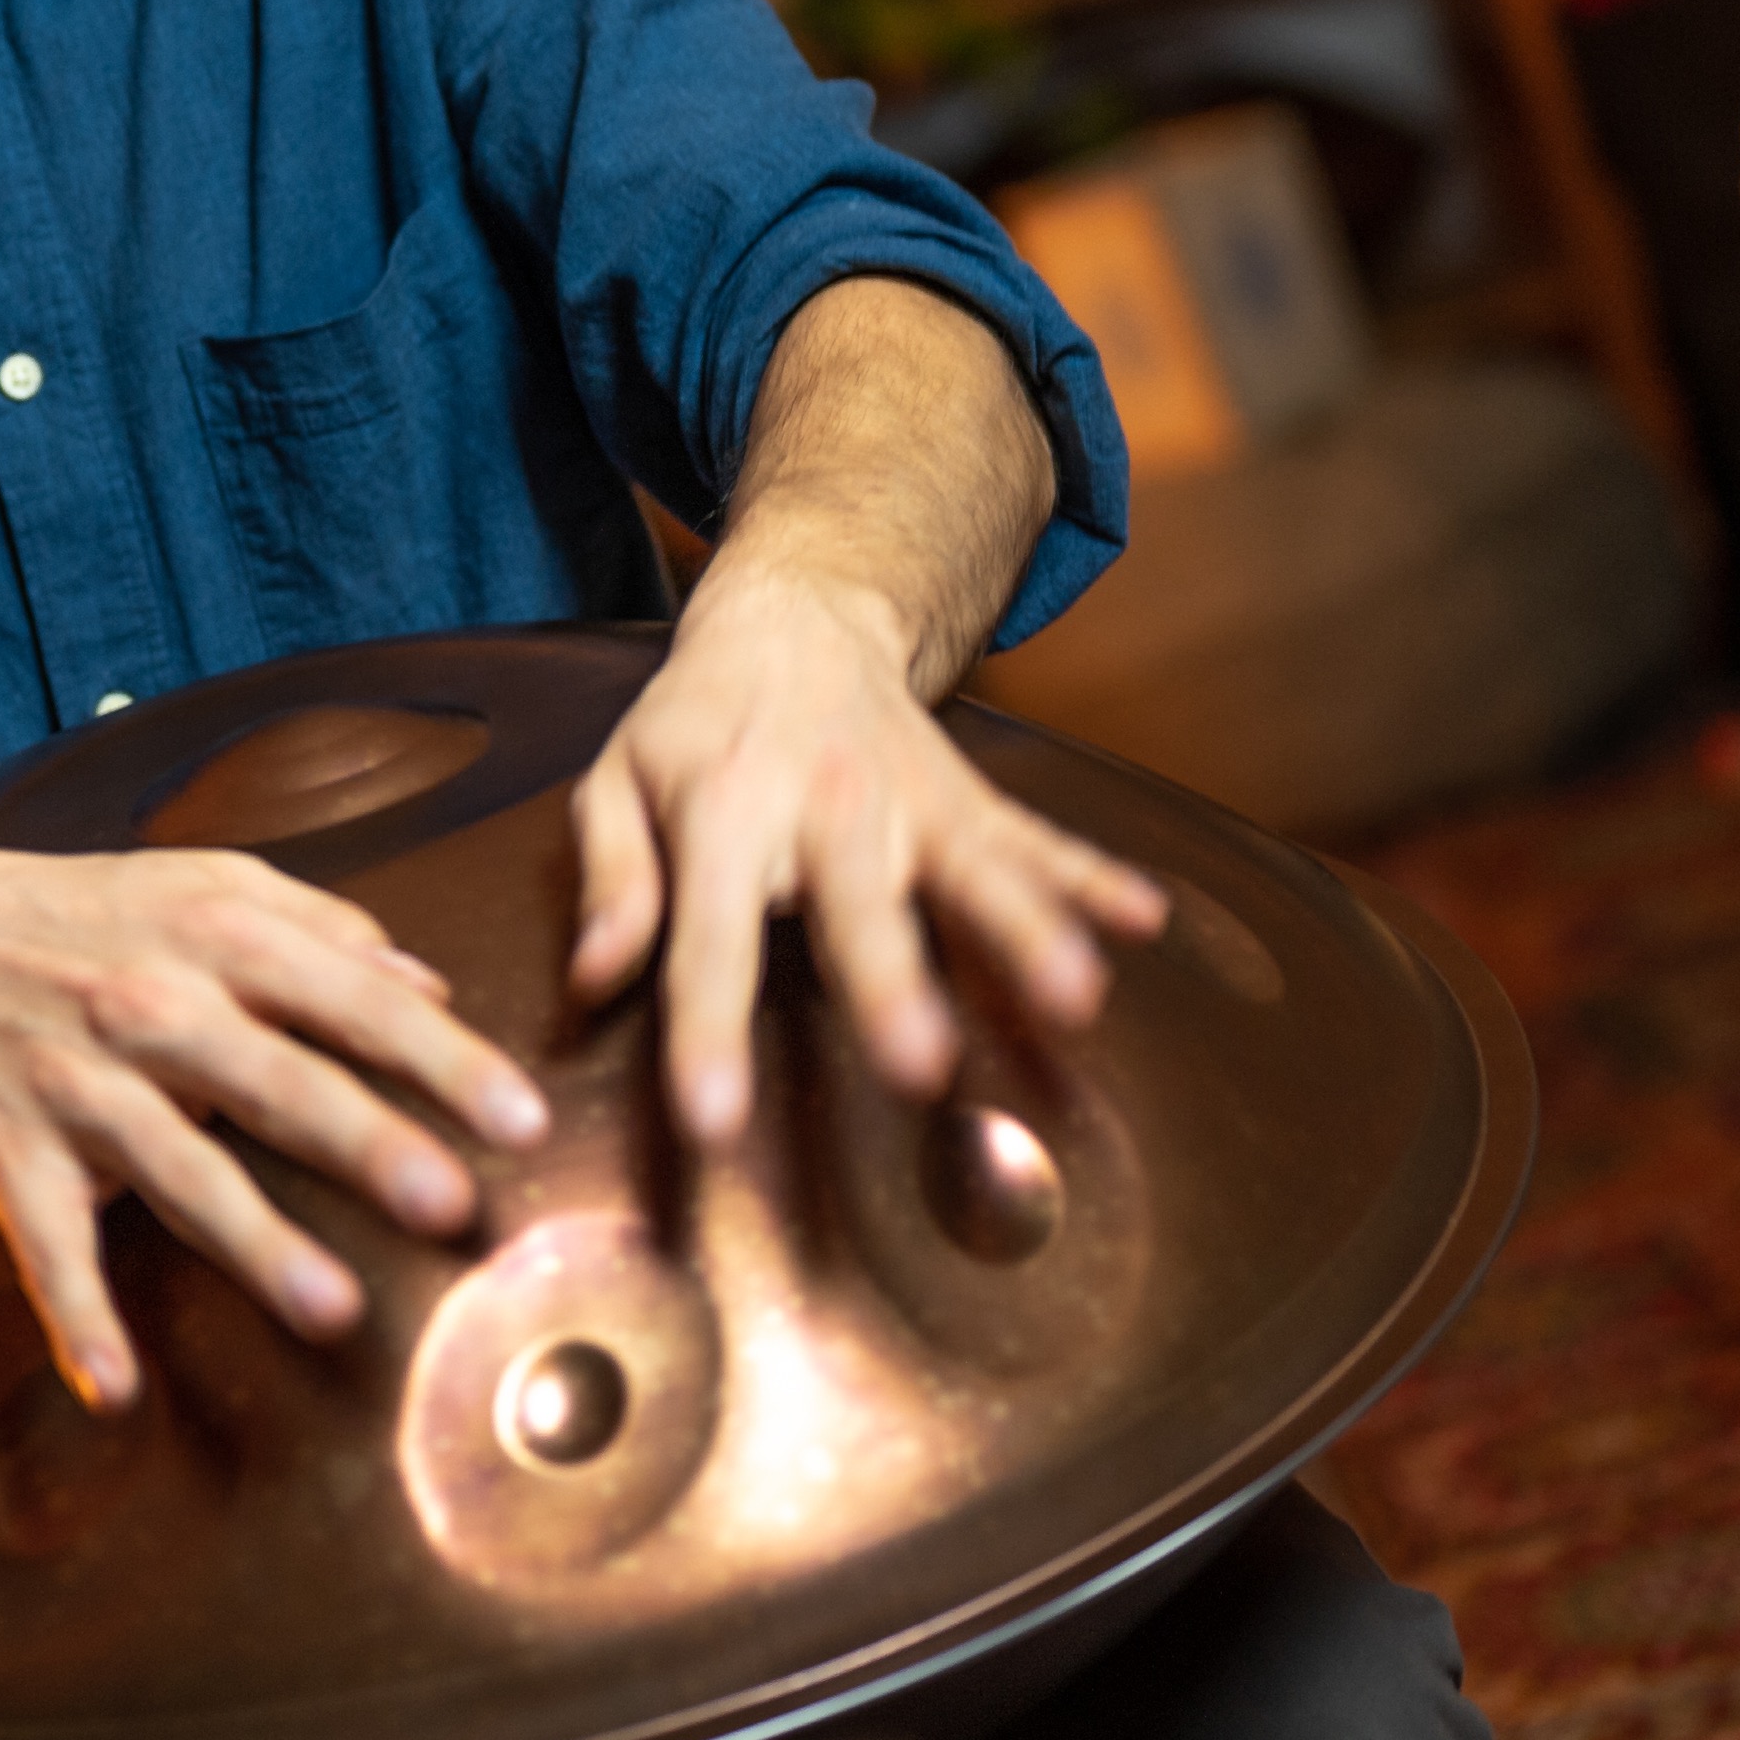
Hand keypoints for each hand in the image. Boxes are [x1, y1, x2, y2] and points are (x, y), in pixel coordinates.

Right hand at [0, 830, 549, 1411]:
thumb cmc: (83, 915)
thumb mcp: (205, 886)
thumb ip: (323, 928)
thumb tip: (433, 984)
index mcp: (216, 942)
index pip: (351, 1000)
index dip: (440, 1059)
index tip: (520, 1116)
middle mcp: (153, 1012)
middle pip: (280, 1083)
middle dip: (369, 1143)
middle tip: (453, 1203)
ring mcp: (78, 1086)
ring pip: (180, 1171)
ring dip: (254, 1243)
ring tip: (333, 1309)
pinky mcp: (10, 1155)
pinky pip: (46, 1245)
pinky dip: (74, 1315)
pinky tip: (113, 1385)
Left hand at [568, 565, 1165, 1143]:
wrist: (793, 615)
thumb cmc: (692, 724)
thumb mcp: (616, 781)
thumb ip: (611, 879)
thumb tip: (593, 978)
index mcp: (723, 811)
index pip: (709, 937)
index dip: (709, 1031)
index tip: (717, 1123)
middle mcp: (825, 807)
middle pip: (861, 904)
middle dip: (892, 983)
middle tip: (919, 1067)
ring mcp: (910, 801)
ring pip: (972, 869)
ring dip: (1026, 930)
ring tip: (1076, 998)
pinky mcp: (968, 800)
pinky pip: (1035, 840)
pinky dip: (1091, 879)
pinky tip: (1146, 919)